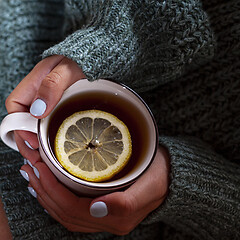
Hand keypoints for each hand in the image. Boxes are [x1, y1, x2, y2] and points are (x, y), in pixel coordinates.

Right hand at [5, 55, 85, 162]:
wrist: (92, 60)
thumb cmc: (79, 61)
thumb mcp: (66, 69)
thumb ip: (52, 85)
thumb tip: (37, 110)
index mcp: (33, 84)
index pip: (15, 106)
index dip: (18, 126)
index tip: (32, 140)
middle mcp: (37, 96)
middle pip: (22, 121)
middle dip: (26, 141)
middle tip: (37, 157)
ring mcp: (48, 103)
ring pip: (34, 125)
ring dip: (37, 143)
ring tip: (44, 159)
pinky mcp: (58, 109)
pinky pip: (47, 124)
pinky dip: (48, 137)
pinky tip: (55, 148)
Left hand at [20, 146, 169, 234]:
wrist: (168, 176)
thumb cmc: (159, 177)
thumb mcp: (149, 187)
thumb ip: (127, 203)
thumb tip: (97, 209)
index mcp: (114, 218)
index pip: (71, 209)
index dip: (52, 190)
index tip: (40, 167)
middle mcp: (104, 220)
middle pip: (63, 210)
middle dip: (42, 188)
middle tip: (30, 165)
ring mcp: (100, 215)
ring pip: (63, 209)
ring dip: (45, 191)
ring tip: (32, 172)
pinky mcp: (99, 205)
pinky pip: (70, 205)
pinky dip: (54, 193)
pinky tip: (47, 181)